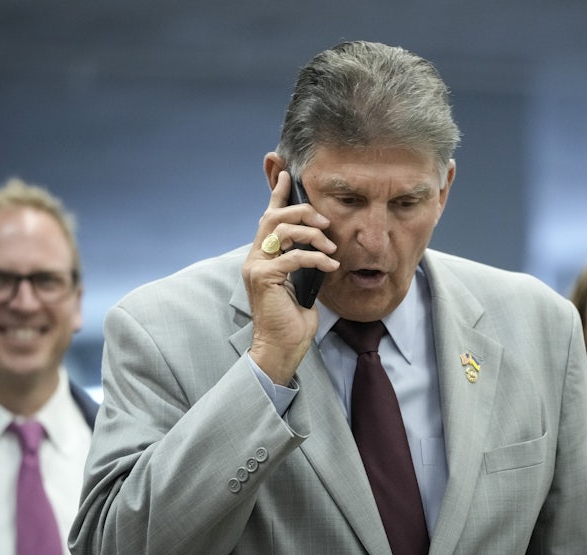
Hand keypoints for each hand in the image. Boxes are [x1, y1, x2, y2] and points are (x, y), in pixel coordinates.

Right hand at [243, 171, 338, 384]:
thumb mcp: (302, 283)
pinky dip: (316, 259)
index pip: (268, 218)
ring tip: (331, 248)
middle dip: (302, 211)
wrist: (282, 347)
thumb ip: (302, 261)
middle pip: (274, 217)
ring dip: (312, 235)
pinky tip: (331, 268)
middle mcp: (255, 257)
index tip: (287, 175)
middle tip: (325, 222)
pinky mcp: (264, 278)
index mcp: (262, 256)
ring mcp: (256, 267)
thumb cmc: (293, 319)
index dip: (277, 195)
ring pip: (282, 231)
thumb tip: (321, 245)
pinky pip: (293, 257)